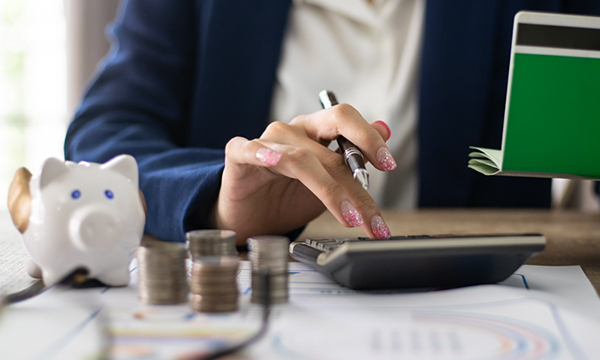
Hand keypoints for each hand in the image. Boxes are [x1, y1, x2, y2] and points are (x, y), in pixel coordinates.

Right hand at [209, 104, 396, 243]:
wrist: (249, 218)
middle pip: (330, 143)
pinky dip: (262, 154)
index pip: (345, 120)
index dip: (369, 138)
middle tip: (372, 213)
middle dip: (357, 181)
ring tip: (350, 219)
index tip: (389, 165)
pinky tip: (273, 163)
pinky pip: (249, 149)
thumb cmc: (286, 197)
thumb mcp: (328, 182)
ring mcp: (265, 142)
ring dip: (329, 190)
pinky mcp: (238, 156)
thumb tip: (385, 128)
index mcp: (315, 131)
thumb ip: (353, 158)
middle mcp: (292, 131)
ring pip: (301, 157)